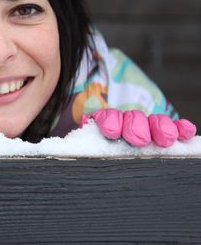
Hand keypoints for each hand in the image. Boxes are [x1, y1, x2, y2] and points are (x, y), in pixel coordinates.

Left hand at [82, 108, 196, 146]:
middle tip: (139, 140)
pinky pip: (174, 126)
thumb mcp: (89, 144)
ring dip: (160, 128)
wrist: (112, 147)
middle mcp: (127, 122)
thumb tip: (82, 126)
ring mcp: (147, 125)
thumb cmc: (99, 151)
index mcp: (106, 123)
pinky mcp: (164, 131)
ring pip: (154, 121)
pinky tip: (185, 132)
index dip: (110, 122)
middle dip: (136, 128)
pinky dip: (180, 128)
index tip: (112, 132)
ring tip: (165, 140)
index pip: (107, 117)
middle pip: (133, 118)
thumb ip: (85, 137)